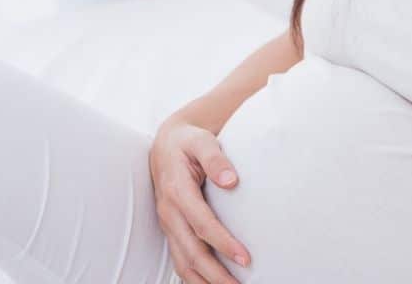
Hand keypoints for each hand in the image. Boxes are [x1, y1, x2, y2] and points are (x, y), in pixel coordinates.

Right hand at [149, 118, 249, 282]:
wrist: (166, 144)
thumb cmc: (187, 142)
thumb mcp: (201, 141)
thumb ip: (215, 158)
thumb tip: (231, 180)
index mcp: (176, 191)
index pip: (201, 223)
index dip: (223, 243)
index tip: (245, 258)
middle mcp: (169, 212)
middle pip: (191, 252)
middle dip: (216, 274)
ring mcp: (168, 224)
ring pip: (183, 262)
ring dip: (205, 281)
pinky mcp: (171, 230)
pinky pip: (180, 260)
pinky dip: (194, 278)